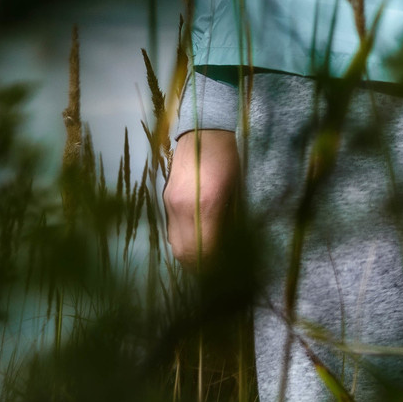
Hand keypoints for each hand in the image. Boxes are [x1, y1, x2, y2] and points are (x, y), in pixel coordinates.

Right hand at [164, 129, 238, 263]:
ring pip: (174, 243)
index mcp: (205, 204)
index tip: (225, 272)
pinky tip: (196, 241)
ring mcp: (170, 203)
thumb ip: (231, 217)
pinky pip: (171, 229)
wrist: (204, 129)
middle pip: (184, 252)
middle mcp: (182, 208)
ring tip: (207, 259)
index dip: (213, 265)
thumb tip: (229, 245)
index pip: (204, 249)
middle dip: (199, 266)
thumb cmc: (229, 156)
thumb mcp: (237, 187)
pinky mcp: (166, 198)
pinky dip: (183, 240)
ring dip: (189, 256)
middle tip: (216, 271)